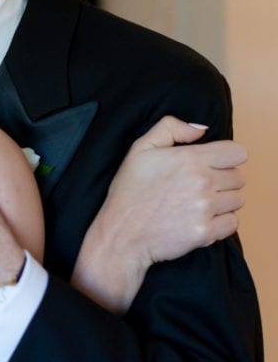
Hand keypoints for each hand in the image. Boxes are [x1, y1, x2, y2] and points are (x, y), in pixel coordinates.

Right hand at [72, 116, 246, 312]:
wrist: (122, 233)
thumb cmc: (129, 192)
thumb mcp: (140, 148)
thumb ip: (170, 128)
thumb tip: (201, 129)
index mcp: (189, 159)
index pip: (237, 153)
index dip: (226, 157)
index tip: (213, 164)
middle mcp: (202, 182)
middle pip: (239, 177)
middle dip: (222, 180)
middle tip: (198, 186)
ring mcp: (206, 209)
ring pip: (237, 200)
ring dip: (223, 201)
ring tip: (198, 203)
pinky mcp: (206, 232)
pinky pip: (232, 223)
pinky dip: (220, 222)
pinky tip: (199, 218)